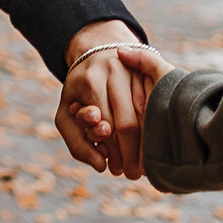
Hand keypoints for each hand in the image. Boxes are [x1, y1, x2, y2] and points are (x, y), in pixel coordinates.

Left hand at [56, 22, 165, 179]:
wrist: (98, 48)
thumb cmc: (80, 90)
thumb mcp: (66, 113)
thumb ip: (76, 142)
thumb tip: (99, 166)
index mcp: (90, 83)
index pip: (106, 127)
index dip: (113, 152)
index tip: (115, 170)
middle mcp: (114, 73)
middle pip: (128, 123)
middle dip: (131, 153)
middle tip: (132, 174)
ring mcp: (134, 71)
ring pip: (147, 115)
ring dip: (146, 144)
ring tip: (144, 166)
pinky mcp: (150, 71)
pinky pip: (156, 104)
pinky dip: (156, 127)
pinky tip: (154, 145)